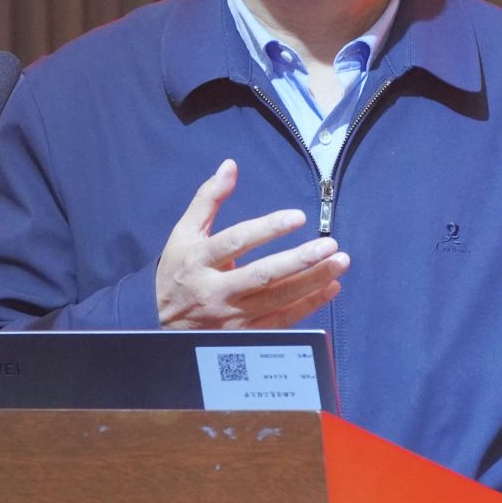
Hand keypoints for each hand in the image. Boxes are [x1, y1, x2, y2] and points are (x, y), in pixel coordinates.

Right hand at [155, 160, 348, 328]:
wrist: (161, 325)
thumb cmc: (178, 271)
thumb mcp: (184, 234)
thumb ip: (208, 199)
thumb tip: (230, 166)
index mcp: (199, 261)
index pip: (237, 242)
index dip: (268, 229)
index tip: (298, 217)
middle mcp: (216, 291)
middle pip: (263, 275)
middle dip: (300, 260)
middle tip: (331, 245)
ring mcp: (232, 317)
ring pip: (278, 300)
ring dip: (313, 281)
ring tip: (340, 262)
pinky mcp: (245, 336)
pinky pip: (283, 322)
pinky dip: (309, 305)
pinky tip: (331, 287)